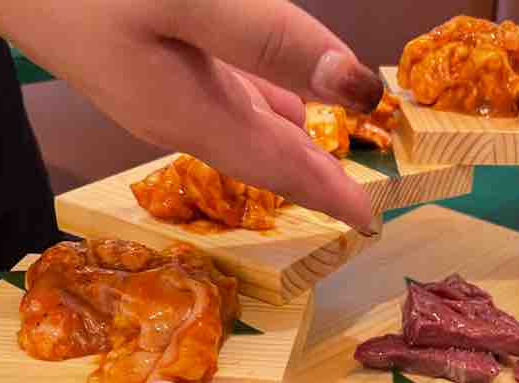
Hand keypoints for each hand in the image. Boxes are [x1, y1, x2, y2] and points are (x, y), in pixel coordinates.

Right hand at [0, 0, 384, 232]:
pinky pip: (227, 93)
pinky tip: (281, 97)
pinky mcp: (147, 61)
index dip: (331, 195)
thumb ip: (269, 42)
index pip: (280, 168)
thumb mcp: (186, 0)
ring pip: (249, 125)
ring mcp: (159, 89)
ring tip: (337, 154)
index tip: (371, 223)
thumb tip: (357, 92)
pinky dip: (267, 101)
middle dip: (318, 177)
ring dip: (296, 142)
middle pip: (266, 156)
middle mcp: (177, 114)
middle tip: (365, 194)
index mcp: (189, 113)